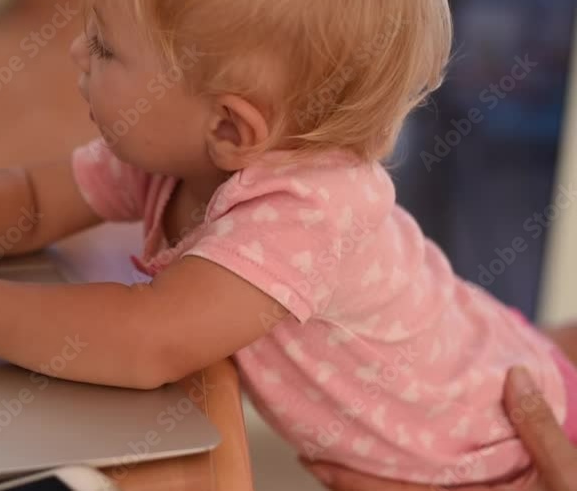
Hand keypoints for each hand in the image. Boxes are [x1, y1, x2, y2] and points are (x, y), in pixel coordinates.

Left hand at [301, 367, 576, 490]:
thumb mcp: (566, 471)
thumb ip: (539, 427)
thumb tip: (514, 377)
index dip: (348, 482)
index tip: (313, 459)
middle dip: (340, 481)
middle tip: (306, 450)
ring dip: (358, 481)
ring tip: (325, 447)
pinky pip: (412, 490)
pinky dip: (385, 478)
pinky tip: (374, 454)